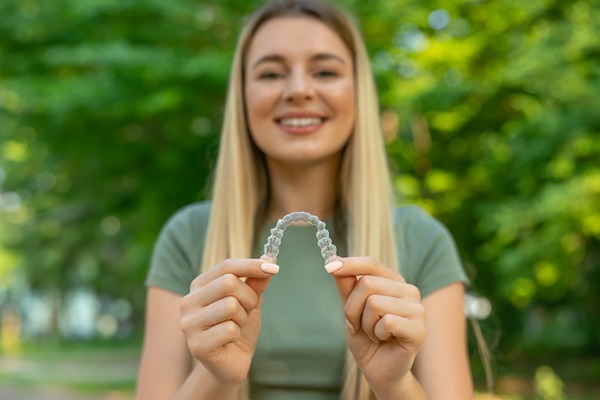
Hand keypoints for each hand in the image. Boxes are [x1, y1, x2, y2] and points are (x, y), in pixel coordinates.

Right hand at [179, 259, 277, 384]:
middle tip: (247, 312)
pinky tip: (230, 341)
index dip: (251, 265)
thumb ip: (256, 282)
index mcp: (199, 286)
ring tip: (236, 327)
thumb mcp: (250, 302)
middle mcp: (188, 301)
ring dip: (243, 318)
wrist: (232, 363)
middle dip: (249, 298)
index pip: (226, 266)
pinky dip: (237, 335)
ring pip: (231, 306)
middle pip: (229, 283)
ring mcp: (189, 323)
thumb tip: (269, 259)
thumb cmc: (239, 328)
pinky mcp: (196, 345)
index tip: (274, 267)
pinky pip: (229, 329)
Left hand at [326, 256, 425, 393]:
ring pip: (375, 303)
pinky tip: (384, 340)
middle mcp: (409, 291)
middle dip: (352, 308)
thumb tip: (334, 262)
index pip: (371, 264)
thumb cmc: (366, 338)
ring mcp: (417, 309)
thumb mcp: (351, 309)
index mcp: (394, 282)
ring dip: (365, 324)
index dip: (350, 264)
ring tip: (374, 333)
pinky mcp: (419, 329)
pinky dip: (377, 334)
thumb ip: (346, 286)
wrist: (378, 370)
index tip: (329, 266)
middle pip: (367, 283)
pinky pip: (387, 322)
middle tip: (359, 324)